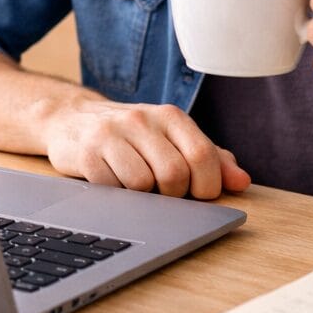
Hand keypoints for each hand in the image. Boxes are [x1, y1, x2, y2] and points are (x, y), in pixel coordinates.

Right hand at [40, 98, 251, 198]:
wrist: (71, 120)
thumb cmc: (131, 135)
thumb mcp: (171, 139)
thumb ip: (210, 158)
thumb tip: (241, 182)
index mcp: (170, 116)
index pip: (202, 156)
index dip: (206, 186)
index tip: (196, 194)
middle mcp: (141, 119)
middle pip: (174, 174)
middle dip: (173, 195)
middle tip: (162, 192)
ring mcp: (111, 134)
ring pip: (142, 184)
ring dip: (143, 197)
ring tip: (136, 185)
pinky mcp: (86, 152)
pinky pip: (112, 189)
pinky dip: (117, 196)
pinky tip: (113, 182)